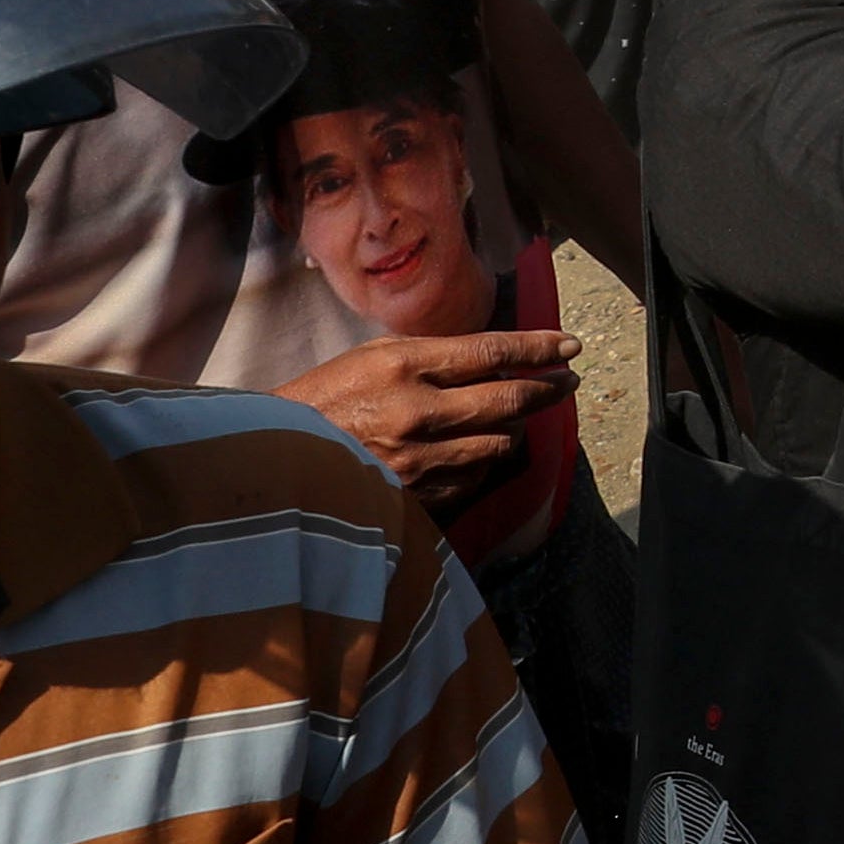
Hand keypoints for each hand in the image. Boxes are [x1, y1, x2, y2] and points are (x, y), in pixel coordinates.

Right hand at [281, 327, 577, 508]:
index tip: (570, 345)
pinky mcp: (413, 498)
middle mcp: (415, 413)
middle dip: (548, 388)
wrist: (273, 460)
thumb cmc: (326, 398)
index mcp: (402, 366)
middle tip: (567, 380)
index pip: (491, 352)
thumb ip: (434, 356)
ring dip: (515, 426)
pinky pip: (474, 478)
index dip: (538, 348)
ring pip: (498, 443)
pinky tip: (479, 449)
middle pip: (508, 400)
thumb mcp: (373, 357)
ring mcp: (416, 461)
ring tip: (518, 415)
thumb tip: (499, 359)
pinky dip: (484, 461)